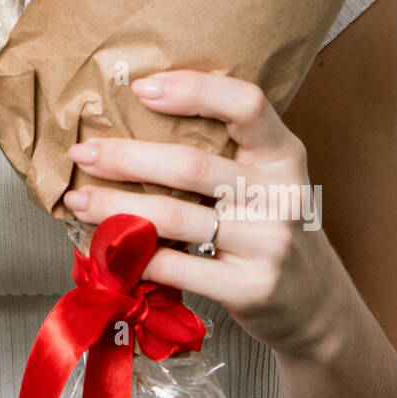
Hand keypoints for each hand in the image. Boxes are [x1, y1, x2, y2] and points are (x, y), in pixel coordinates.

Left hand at [62, 68, 345, 360]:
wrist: (318, 308)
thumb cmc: (271, 231)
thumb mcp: (266, 182)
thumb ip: (224, 154)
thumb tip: (135, 120)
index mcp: (285, 155)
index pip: (246, 104)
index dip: (193, 91)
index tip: (141, 88)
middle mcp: (282, 195)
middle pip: (191, 164)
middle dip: (126, 157)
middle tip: (83, 152)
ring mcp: (268, 244)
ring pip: (174, 216)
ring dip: (115, 207)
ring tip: (78, 200)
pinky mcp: (250, 288)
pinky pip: (175, 264)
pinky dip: (133, 253)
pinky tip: (105, 245)